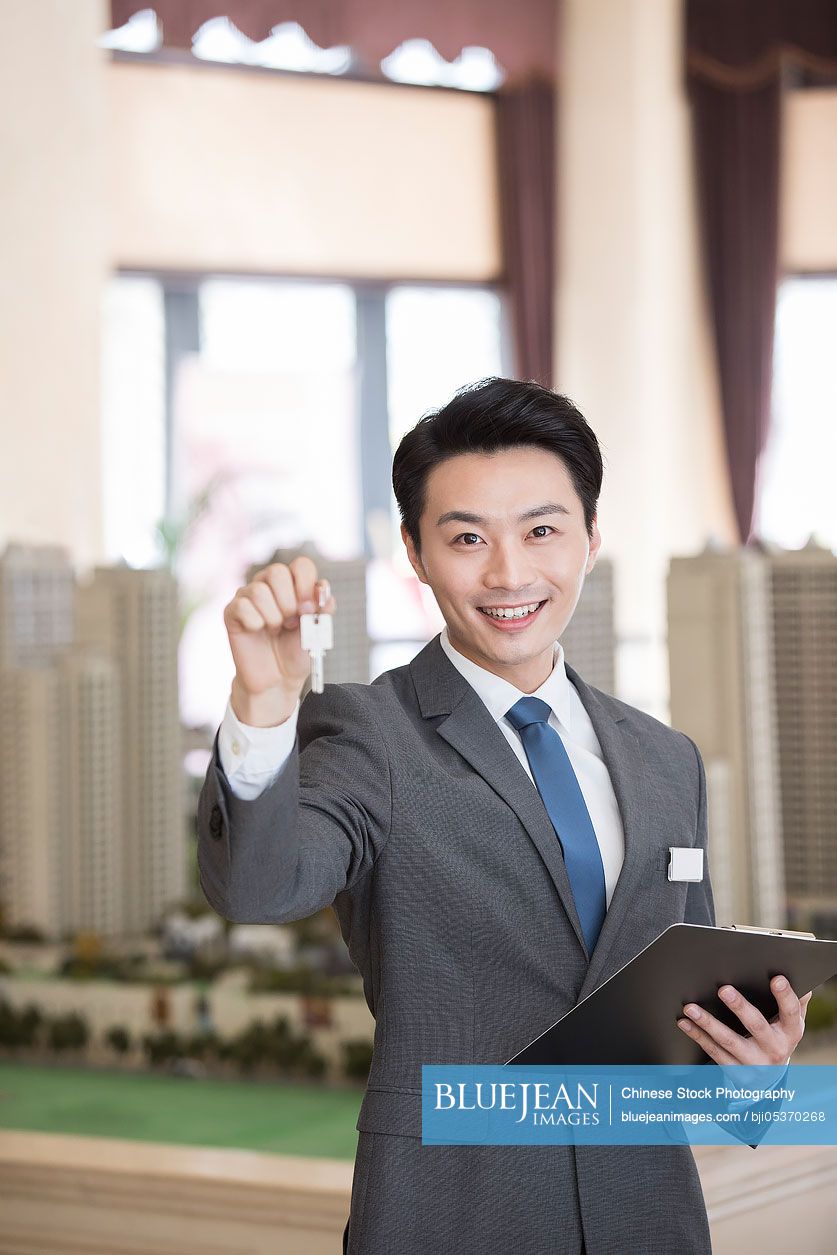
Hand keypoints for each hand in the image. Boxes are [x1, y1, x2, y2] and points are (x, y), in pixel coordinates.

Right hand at [223, 556, 336, 725]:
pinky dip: (255, 624)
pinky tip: (257, 632)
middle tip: (291, 622)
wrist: (277, 680)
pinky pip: (243, 607)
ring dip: (273, 617)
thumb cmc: (296, 652)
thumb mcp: (317, 631)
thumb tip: (323, 588)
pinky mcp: (232, 612)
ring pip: (259, 591)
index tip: (309, 609)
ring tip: (275, 630)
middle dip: (288, 602)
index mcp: (292, 585)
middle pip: (276, 572)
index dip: (306, 585)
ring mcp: (248, 596)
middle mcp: (269, 585)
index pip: (301, 565)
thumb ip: (322, 609)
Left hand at [675, 975, 812, 1064]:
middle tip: (723, 989)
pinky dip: (697, 1036)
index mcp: (791, 1031)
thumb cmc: (778, 1037)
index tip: (776, 978)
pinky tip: (684, 1022)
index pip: (790, 1012)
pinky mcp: (735, 1072)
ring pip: (729, 1041)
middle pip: (756, 1026)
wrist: (770, 1079)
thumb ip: (796, 1000)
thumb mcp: (791, 1021)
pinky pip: (713, 1052)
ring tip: (691, 1007)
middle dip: (740, 1007)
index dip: (784, 995)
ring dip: (708, 1023)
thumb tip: (797, 974)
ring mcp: (754, 1062)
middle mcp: (774, 1048)